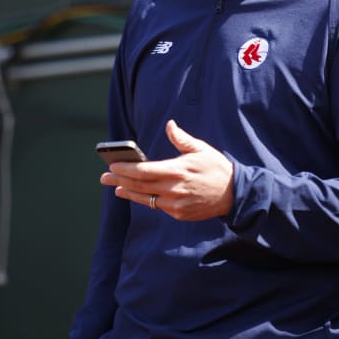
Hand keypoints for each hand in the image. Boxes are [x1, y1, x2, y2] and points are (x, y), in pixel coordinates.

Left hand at [100, 119, 233, 220]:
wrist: (234, 194)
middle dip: (119, 180)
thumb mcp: (201, 149)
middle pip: (139, 185)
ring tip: (116, 188)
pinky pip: (157, 206)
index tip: (113, 165)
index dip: (126, 169)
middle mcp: (173, 189)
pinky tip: (137, 195)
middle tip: (104, 177)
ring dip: (128, 192)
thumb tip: (169, 125)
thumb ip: (182, 139)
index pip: (143, 170)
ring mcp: (175, 204)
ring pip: (145, 198)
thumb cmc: (216, 168)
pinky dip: (145, 200)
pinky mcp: (178, 213)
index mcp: (177, 170)